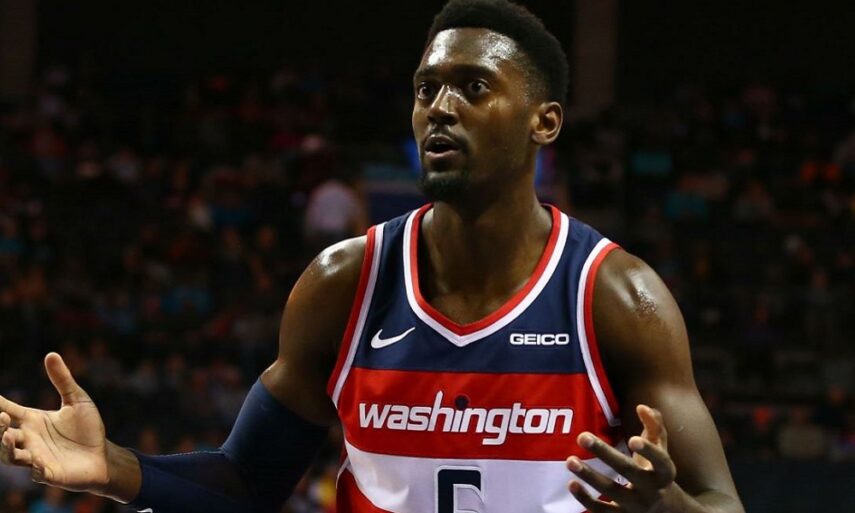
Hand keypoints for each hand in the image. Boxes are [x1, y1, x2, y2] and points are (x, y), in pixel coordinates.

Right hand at [0, 353, 108, 492]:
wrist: (103, 454)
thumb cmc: (87, 429)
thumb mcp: (77, 400)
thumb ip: (63, 380)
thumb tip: (51, 354)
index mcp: (32, 420)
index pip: (7, 410)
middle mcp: (29, 439)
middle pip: (2, 434)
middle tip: (1, 416)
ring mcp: (37, 457)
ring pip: (11, 456)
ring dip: (6, 448)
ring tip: (7, 436)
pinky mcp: (50, 473)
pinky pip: (37, 473)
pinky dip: (35, 469)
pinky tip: (38, 463)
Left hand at [566, 404, 680, 511]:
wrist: (666, 512)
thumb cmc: (657, 472)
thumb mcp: (661, 450)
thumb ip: (654, 425)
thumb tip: (642, 407)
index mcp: (664, 473)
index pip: (660, 462)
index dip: (649, 451)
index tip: (632, 439)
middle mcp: (652, 491)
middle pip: (629, 472)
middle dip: (605, 454)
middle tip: (582, 436)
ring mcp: (636, 506)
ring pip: (612, 492)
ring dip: (589, 476)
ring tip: (570, 461)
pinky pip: (601, 511)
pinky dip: (586, 499)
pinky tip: (571, 483)